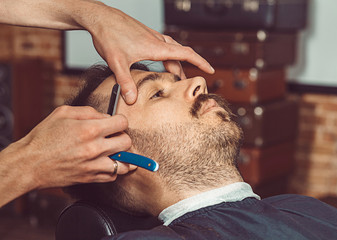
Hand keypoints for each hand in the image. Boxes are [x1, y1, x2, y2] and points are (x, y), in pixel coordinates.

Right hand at [20, 105, 134, 188]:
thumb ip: (89, 111)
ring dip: (122, 156)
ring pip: (125, 163)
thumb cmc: (43, 137)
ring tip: (114, 151)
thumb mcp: (63, 113)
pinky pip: (113, 176)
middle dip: (122, 136)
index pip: (122, 123)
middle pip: (127, 142)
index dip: (120, 120)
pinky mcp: (90, 178)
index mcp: (89, 129)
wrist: (29, 164)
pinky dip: (113, 169)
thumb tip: (106, 116)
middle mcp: (95, 148)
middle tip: (113, 136)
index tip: (115, 122)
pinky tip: (106, 163)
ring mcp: (93, 166)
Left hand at [89, 5, 213, 103]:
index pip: (186, 54)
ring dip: (175, 62)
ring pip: (170, 50)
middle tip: (184, 84)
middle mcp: (157, 40)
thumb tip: (131, 100)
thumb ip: (125, 82)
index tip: (210, 70)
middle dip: (185, 69)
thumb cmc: (109, 35)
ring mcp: (151, 36)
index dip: (200, 63)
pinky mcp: (144, 34)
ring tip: (173, 75)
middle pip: (179, 55)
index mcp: (156, 46)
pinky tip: (157, 61)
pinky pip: (162, 45)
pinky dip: (166, 55)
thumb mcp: (117, 62)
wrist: (100, 16)